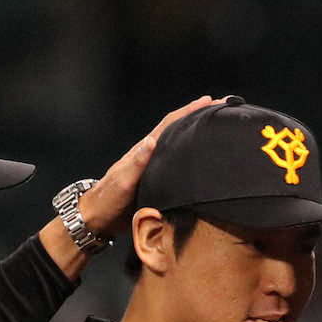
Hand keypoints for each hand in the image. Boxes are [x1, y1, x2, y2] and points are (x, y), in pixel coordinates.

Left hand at [78, 95, 220, 236]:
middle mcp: (153, 155)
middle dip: (200, 119)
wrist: (97, 220)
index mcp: (145, 150)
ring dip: (198, 138)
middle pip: (179, 131)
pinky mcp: (157, 183)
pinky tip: (204, 164)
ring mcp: (155, 169)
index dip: (189, 111)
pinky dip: (192, 160)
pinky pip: (178, 167)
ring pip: (180, 148)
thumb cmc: (107, 200)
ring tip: (220, 132)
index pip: (170, 124)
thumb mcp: (122, 181)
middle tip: (224, 111)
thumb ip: (137, 162)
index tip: (210, 101)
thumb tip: (152, 140)